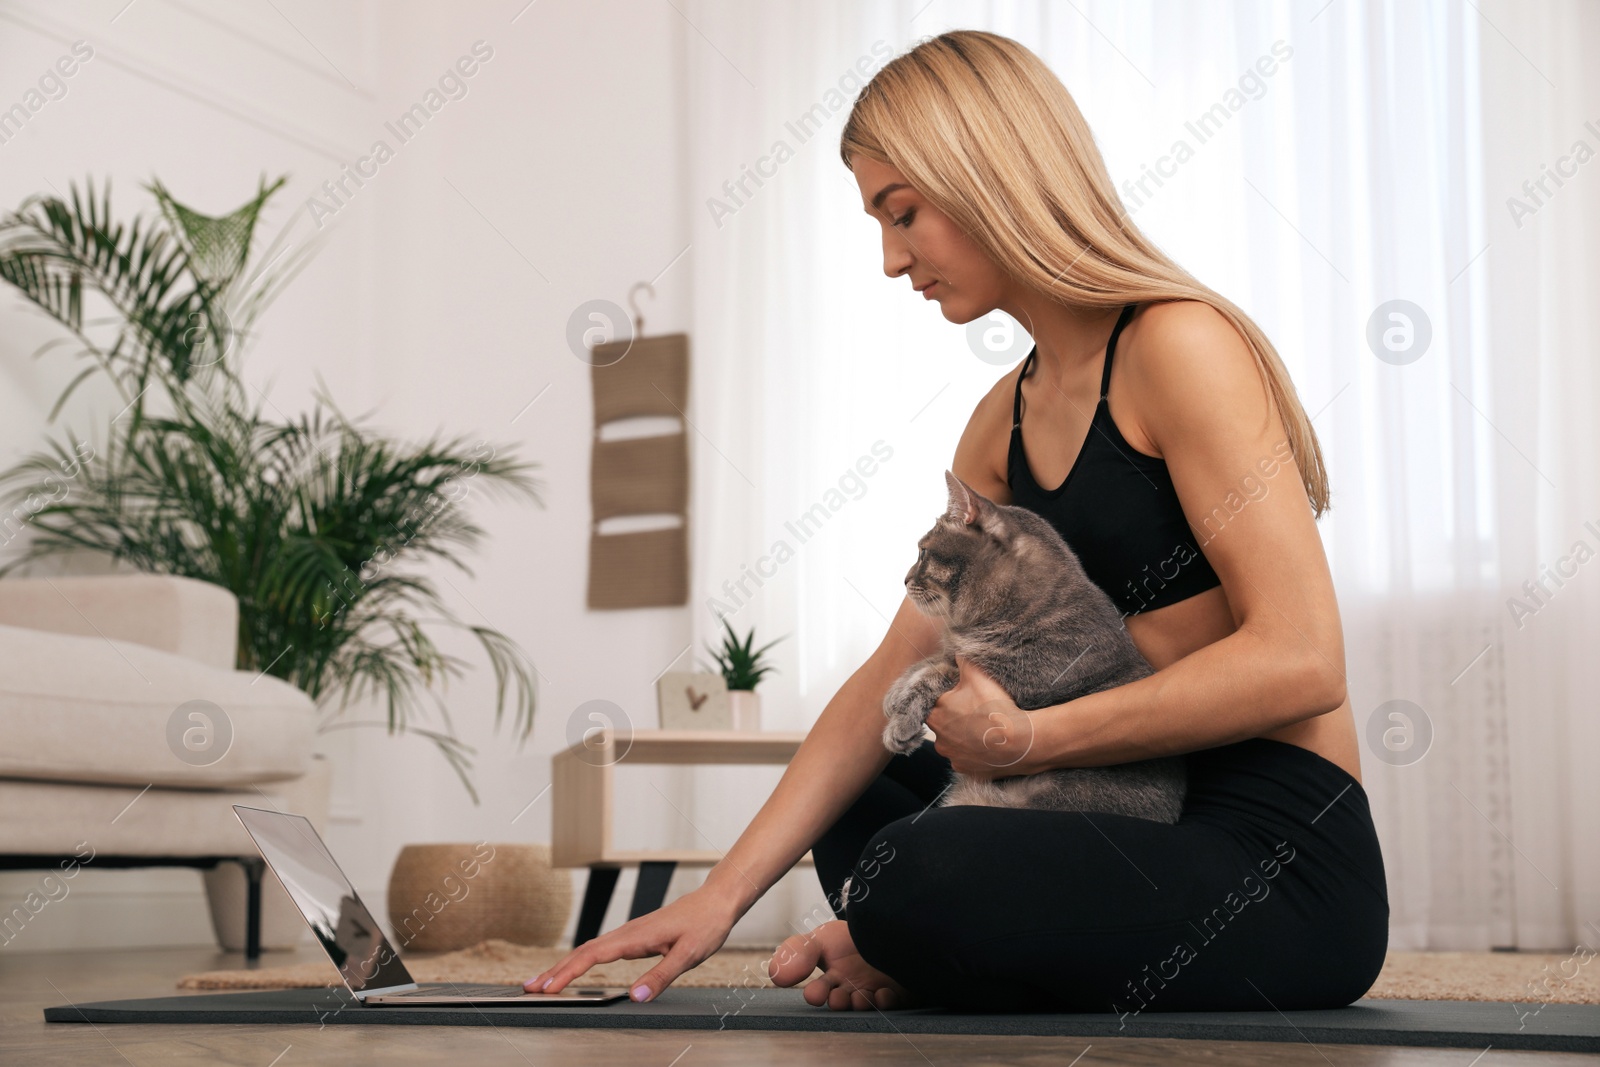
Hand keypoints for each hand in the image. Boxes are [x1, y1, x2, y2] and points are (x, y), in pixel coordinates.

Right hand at [524, 883, 738, 1001]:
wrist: (716, 902)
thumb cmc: (705, 925)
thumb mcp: (689, 955)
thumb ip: (662, 976)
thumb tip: (635, 997)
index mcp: (635, 936)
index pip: (593, 955)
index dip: (568, 972)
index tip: (549, 988)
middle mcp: (627, 933)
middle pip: (582, 952)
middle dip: (554, 970)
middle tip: (529, 988)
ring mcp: (628, 934)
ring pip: (588, 950)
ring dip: (564, 966)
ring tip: (543, 983)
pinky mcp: (634, 938)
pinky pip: (599, 950)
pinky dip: (580, 961)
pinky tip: (574, 970)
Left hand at [925, 655, 1034, 777]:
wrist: (1020, 742)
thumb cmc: (995, 708)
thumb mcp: (977, 674)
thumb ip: (961, 660)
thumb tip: (955, 650)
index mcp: (935, 715)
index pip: (932, 703)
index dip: (946, 697)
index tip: (961, 695)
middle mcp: (939, 740)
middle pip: (943, 723)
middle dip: (956, 716)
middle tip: (976, 709)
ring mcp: (953, 758)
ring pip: (955, 742)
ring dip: (965, 736)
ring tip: (985, 727)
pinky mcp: (968, 771)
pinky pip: (968, 758)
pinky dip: (976, 752)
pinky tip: (989, 743)